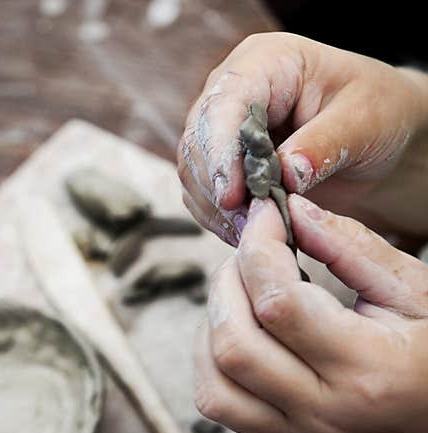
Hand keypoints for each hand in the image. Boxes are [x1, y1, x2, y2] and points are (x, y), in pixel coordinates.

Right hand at [177, 32, 427, 244]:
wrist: (374, 132)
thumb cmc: (376, 110)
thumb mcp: (365, 120)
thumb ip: (325, 144)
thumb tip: (287, 174)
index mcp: (264, 62)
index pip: (224, 105)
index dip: (221, 152)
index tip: (232, 196)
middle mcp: (230, 92)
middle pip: (197, 142)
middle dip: (216, 188)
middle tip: (248, 224)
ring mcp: (220, 129)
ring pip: (193, 173)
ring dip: (216, 209)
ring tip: (252, 233)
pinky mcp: (219, 163)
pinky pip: (202, 195)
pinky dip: (218, 219)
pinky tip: (246, 233)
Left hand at [194, 194, 427, 432]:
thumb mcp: (413, 290)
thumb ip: (351, 247)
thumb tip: (292, 210)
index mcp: (368, 367)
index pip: (279, 304)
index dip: (258, 249)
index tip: (264, 214)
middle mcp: (324, 408)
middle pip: (234, 344)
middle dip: (227, 282)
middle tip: (252, 253)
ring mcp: (297, 431)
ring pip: (214, 380)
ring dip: (213, 322)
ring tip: (244, 290)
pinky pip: (216, 402)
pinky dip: (209, 358)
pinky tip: (237, 327)